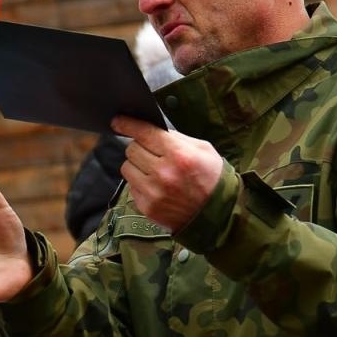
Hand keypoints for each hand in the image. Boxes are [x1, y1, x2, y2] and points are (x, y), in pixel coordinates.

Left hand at [112, 116, 222, 231]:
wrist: (218, 214)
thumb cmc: (211, 178)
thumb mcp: (203, 150)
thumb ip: (177, 138)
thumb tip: (152, 130)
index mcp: (179, 154)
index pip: (144, 133)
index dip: (128, 124)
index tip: (118, 121)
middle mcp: (163, 173)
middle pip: (132, 149)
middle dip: (140, 147)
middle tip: (152, 153)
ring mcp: (154, 192)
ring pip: (127, 167)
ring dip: (137, 166)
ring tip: (154, 171)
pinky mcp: (148, 207)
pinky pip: (131, 187)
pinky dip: (140, 183)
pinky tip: (156, 187)